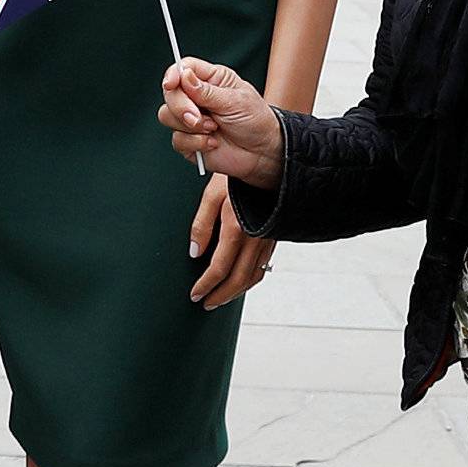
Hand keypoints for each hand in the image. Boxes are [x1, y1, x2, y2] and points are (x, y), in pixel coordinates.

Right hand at [159, 57, 283, 188]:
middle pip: (170, 93)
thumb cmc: (254, 120)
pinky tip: (213, 143)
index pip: (183, 68)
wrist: (262, 152)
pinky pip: (176, 140)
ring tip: (213, 129)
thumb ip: (207, 91)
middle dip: (181, 106)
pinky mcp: (188, 140)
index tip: (170, 84)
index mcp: (210, 79)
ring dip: (190, 126)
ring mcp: (190, 119)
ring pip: (167, 116)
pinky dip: (195, 143)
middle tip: (197, 118)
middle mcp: (196, 97)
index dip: (173, 74)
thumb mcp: (235, 101)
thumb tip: (184, 76)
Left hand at [188, 170, 272, 308]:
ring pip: (253, 276)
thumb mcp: (211, 194)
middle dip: (220, 295)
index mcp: (237, 228)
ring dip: (236, 292)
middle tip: (206, 303)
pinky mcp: (273, 237)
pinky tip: (240, 281)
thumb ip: (201, 225)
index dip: (206, 285)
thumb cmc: (237, 177)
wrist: (269, 163)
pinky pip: (262, 266)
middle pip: (238, 279)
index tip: (195, 294)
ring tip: (220, 297)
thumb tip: (194, 252)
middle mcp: (255, 238)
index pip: (219, 268)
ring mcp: (267, 239)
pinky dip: (249, 279)